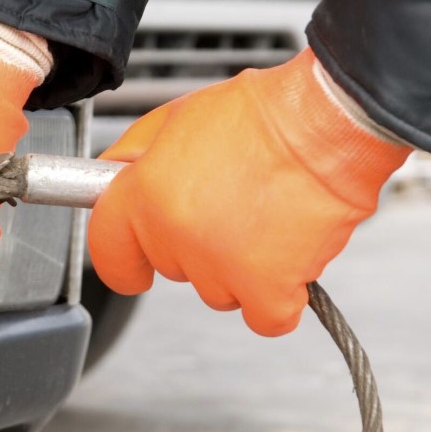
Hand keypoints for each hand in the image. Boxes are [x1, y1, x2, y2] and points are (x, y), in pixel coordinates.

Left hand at [87, 49, 409, 335]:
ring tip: (265, 218)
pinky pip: (264, 317)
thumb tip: (106, 184)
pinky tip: (287, 258)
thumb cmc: (260, 114)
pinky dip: (278, 297)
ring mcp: (222, 267)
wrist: (325, 121)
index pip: (109, 249)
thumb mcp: (172, 118)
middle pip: (171, 268)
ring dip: (239, 268)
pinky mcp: (269, 290)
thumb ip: (132, 158)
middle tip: (228, 204)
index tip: (135, 264)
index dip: (124, 255)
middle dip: (194, 244)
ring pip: (217, 292)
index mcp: (147, 194)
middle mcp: (178, 235)